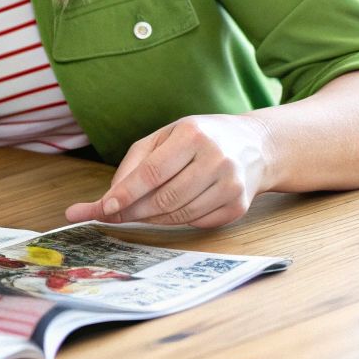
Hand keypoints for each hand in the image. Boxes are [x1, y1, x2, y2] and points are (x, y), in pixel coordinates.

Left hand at [64, 114, 271, 228]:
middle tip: (112, 215)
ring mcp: (231, 185)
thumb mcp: (165, 136)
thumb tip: (111, 196)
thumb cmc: (200, 138)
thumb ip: (135, 162)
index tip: (104, 207)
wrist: (254, 145)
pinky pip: (196, 223)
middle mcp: (216, 159)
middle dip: (133, 211)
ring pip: (179, 215)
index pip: (152, 172)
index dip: (126, 193)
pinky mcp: (238, 206)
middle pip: (164, 198)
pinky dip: (177, 221)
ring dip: (152, 218)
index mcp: (193, 135)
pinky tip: (171, 211)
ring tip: (139, 212)